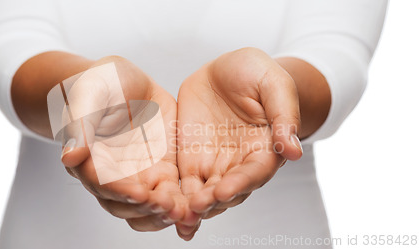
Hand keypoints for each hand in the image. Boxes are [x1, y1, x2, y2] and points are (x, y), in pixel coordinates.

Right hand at [60, 56, 185, 231]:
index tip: (138, 194)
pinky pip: (173, 195)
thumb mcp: (89, 95)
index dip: (120, 191)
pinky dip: (183, 206)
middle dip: (146, 209)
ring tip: (183, 213)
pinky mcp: (164, 171)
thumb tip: (70, 157)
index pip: (102, 183)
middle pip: (125, 205)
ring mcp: (140, 176)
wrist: (124, 82)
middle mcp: (114, 175)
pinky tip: (196, 210)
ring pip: (148, 208)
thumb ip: (80, 125)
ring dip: (163, 214)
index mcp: (91, 160)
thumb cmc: (100, 85)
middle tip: (166, 206)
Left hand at [176, 48, 302, 239]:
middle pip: (228, 191)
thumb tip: (293, 152)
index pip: (255, 172)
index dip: (240, 183)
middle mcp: (240, 163)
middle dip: (212, 201)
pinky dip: (177, 199)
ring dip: (193, 207)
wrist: (225, 70)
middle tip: (196, 207)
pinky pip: (185, 184)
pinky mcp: (192, 160)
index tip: (224, 190)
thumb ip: (284, 116)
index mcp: (265, 148)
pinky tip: (164, 211)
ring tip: (179, 216)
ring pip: (205, 194)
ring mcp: (215, 164)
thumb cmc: (256, 73)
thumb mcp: (274, 84)